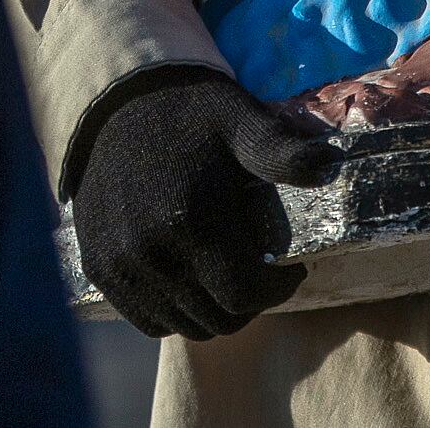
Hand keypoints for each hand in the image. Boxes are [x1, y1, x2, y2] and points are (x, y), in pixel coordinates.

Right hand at [69, 67, 341, 338]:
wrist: (117, 105)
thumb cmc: (192, 114)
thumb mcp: (241, 122)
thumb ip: (281, 151)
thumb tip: (329, 165)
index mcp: (195, 219)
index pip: (246, 295)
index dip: (278, 289)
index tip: (289, 267)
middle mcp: (153, 250)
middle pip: (218, 318)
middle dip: (250, 301)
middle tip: (259, 271)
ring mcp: (121, 263)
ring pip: (184, 325)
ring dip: (213, 308)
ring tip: (225, 272)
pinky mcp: (100, 268)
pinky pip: (147, 319)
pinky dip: (174, 310)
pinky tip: (189, 277)